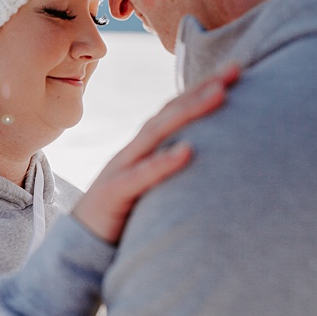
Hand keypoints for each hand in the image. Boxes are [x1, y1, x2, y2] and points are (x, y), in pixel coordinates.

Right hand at [72, 63, 241, 243]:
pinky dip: (164, 163)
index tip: (236, 70)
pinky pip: (141, 175)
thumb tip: (215, 159)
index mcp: (145, 148)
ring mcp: (122, 167)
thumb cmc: (125, 216)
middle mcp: (134, 150)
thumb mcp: (154, 187)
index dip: (203, 88)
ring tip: (220, 94)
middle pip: (170, 112)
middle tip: (235, 69)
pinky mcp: (114, 193)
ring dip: (189, 111)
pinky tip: (187, 152)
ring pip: (157, 133)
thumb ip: (175, 170)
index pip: (176, 110)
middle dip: (202, 88)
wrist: (80, 246)